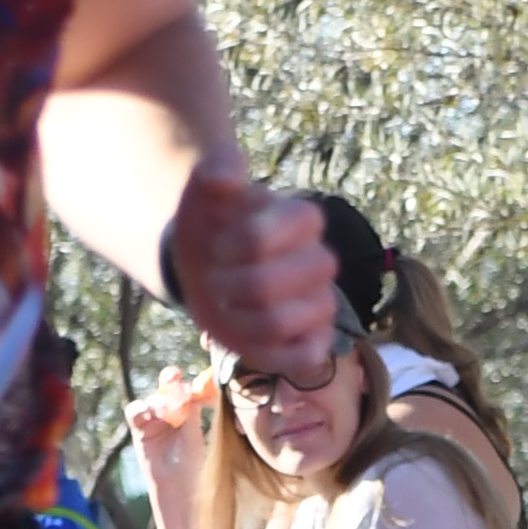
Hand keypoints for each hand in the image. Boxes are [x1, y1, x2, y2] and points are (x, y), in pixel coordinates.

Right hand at [126, 373, 211, 453]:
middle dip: (170, 379)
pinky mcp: (139, 427)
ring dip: (157, 401)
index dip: (189, 382)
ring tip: (162, 411)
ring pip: (152, 399)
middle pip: (168, 388)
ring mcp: (154, 418)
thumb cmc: (189, 460)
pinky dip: (139, 409)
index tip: (195, 379)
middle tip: (173, 376)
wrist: (174, 482)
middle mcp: (170, 411)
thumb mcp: (193, 434)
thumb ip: (190, 412)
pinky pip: (134, 411)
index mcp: (188, 410)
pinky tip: (146, 413)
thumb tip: (189, 389)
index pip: (187, 390)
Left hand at [160, 169, 334, 373]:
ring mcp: (322, 303)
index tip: (219, 245)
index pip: (257, 240)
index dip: (227, 248)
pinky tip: (251, 334)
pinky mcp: (315, 341)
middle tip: (219, 279)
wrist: (210, 262)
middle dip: (226, 287)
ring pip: (276, 325)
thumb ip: (216, 169)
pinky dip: (268, 353)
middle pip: (264, 287)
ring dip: (237, 319)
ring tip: (232, 305)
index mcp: (303, 219)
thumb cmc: (213, 223)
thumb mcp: (205, 188)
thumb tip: (224, 179)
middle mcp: (321, 261)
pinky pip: (303, 359)